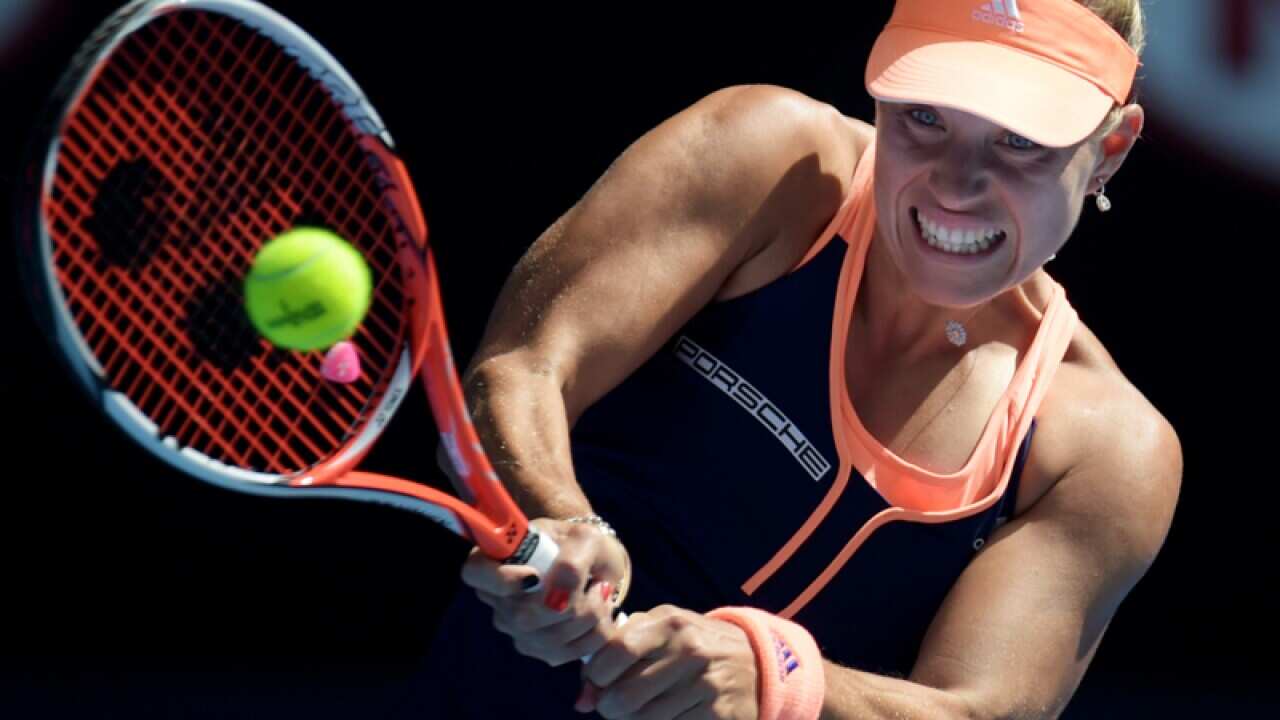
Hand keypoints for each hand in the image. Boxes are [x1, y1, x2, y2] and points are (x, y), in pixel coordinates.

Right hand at [460, 516, 628, 666]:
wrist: (595, 564)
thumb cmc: (582, 546)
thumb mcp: (584, 539)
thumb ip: (572, 562)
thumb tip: (558, 598)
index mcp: (496, 557)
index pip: (475, 571)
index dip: (501, 579)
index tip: (535, 575)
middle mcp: (496, 596)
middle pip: (523, 617)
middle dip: (571, 604)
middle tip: (595, 583)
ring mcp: (512, 626)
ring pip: (547, 639)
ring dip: (589, 619)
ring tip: (601, 594)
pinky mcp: (533, 648)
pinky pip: (562, 654)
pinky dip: (591, 636)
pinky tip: (600, 615)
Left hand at [577, 605, 758, 718]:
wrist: (755, 662)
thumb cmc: (692, 645)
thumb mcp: (661, 630)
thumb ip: (618, 649)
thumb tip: (583, 699)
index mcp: (670, 622)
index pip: (615, 651)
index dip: (595, 674)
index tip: (597, 682)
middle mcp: (690, 650)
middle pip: (623, 695)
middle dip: (609, 707)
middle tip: (614, 705)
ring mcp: (706, 684)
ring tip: (639, 711)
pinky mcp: (718, 714)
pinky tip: (665, 716)